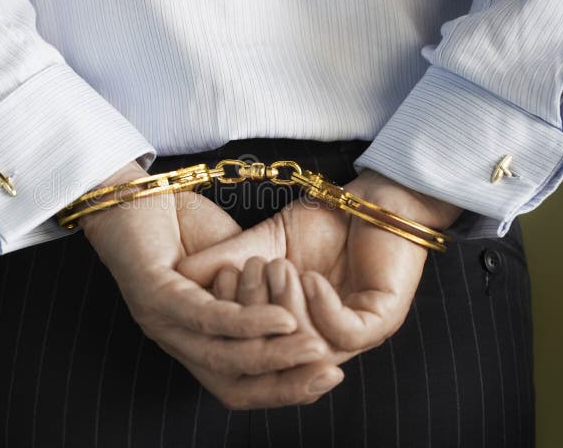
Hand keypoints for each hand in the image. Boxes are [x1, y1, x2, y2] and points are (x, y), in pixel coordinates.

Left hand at [80, 161, 339, 408]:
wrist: (134, 192)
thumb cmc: (182, 228)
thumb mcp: (234, 266)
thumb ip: (260, 296)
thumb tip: (301, 320)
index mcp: (193, 340)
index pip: (240, 384)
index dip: (285, 387)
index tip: (331, 376)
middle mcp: (175, 340)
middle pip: (232, 384)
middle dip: (285, 383)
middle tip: (331, 372)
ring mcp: (159, 321)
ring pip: (221, 356)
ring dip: (272, 356)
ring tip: (314, 348)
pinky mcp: (152, 294)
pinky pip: (204, 317)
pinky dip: (246, 322)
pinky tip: (281, 319)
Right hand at [180, 169, 461, 359]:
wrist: (371, 198)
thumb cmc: (319, 224)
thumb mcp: (260, 247)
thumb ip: (224, 266)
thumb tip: (179, 281)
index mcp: (292, 333)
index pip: (256, 358)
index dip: (229, 335)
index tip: (212, 295)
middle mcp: (323, 344)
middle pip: (278, 363)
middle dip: (251, 323)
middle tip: (241, 279)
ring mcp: (355, 336)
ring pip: (309, 349)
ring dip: (285, 308)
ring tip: (276, 268)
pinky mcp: (383, 320)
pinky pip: (345, 332)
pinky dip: (320, 307)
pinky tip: (308, 277)